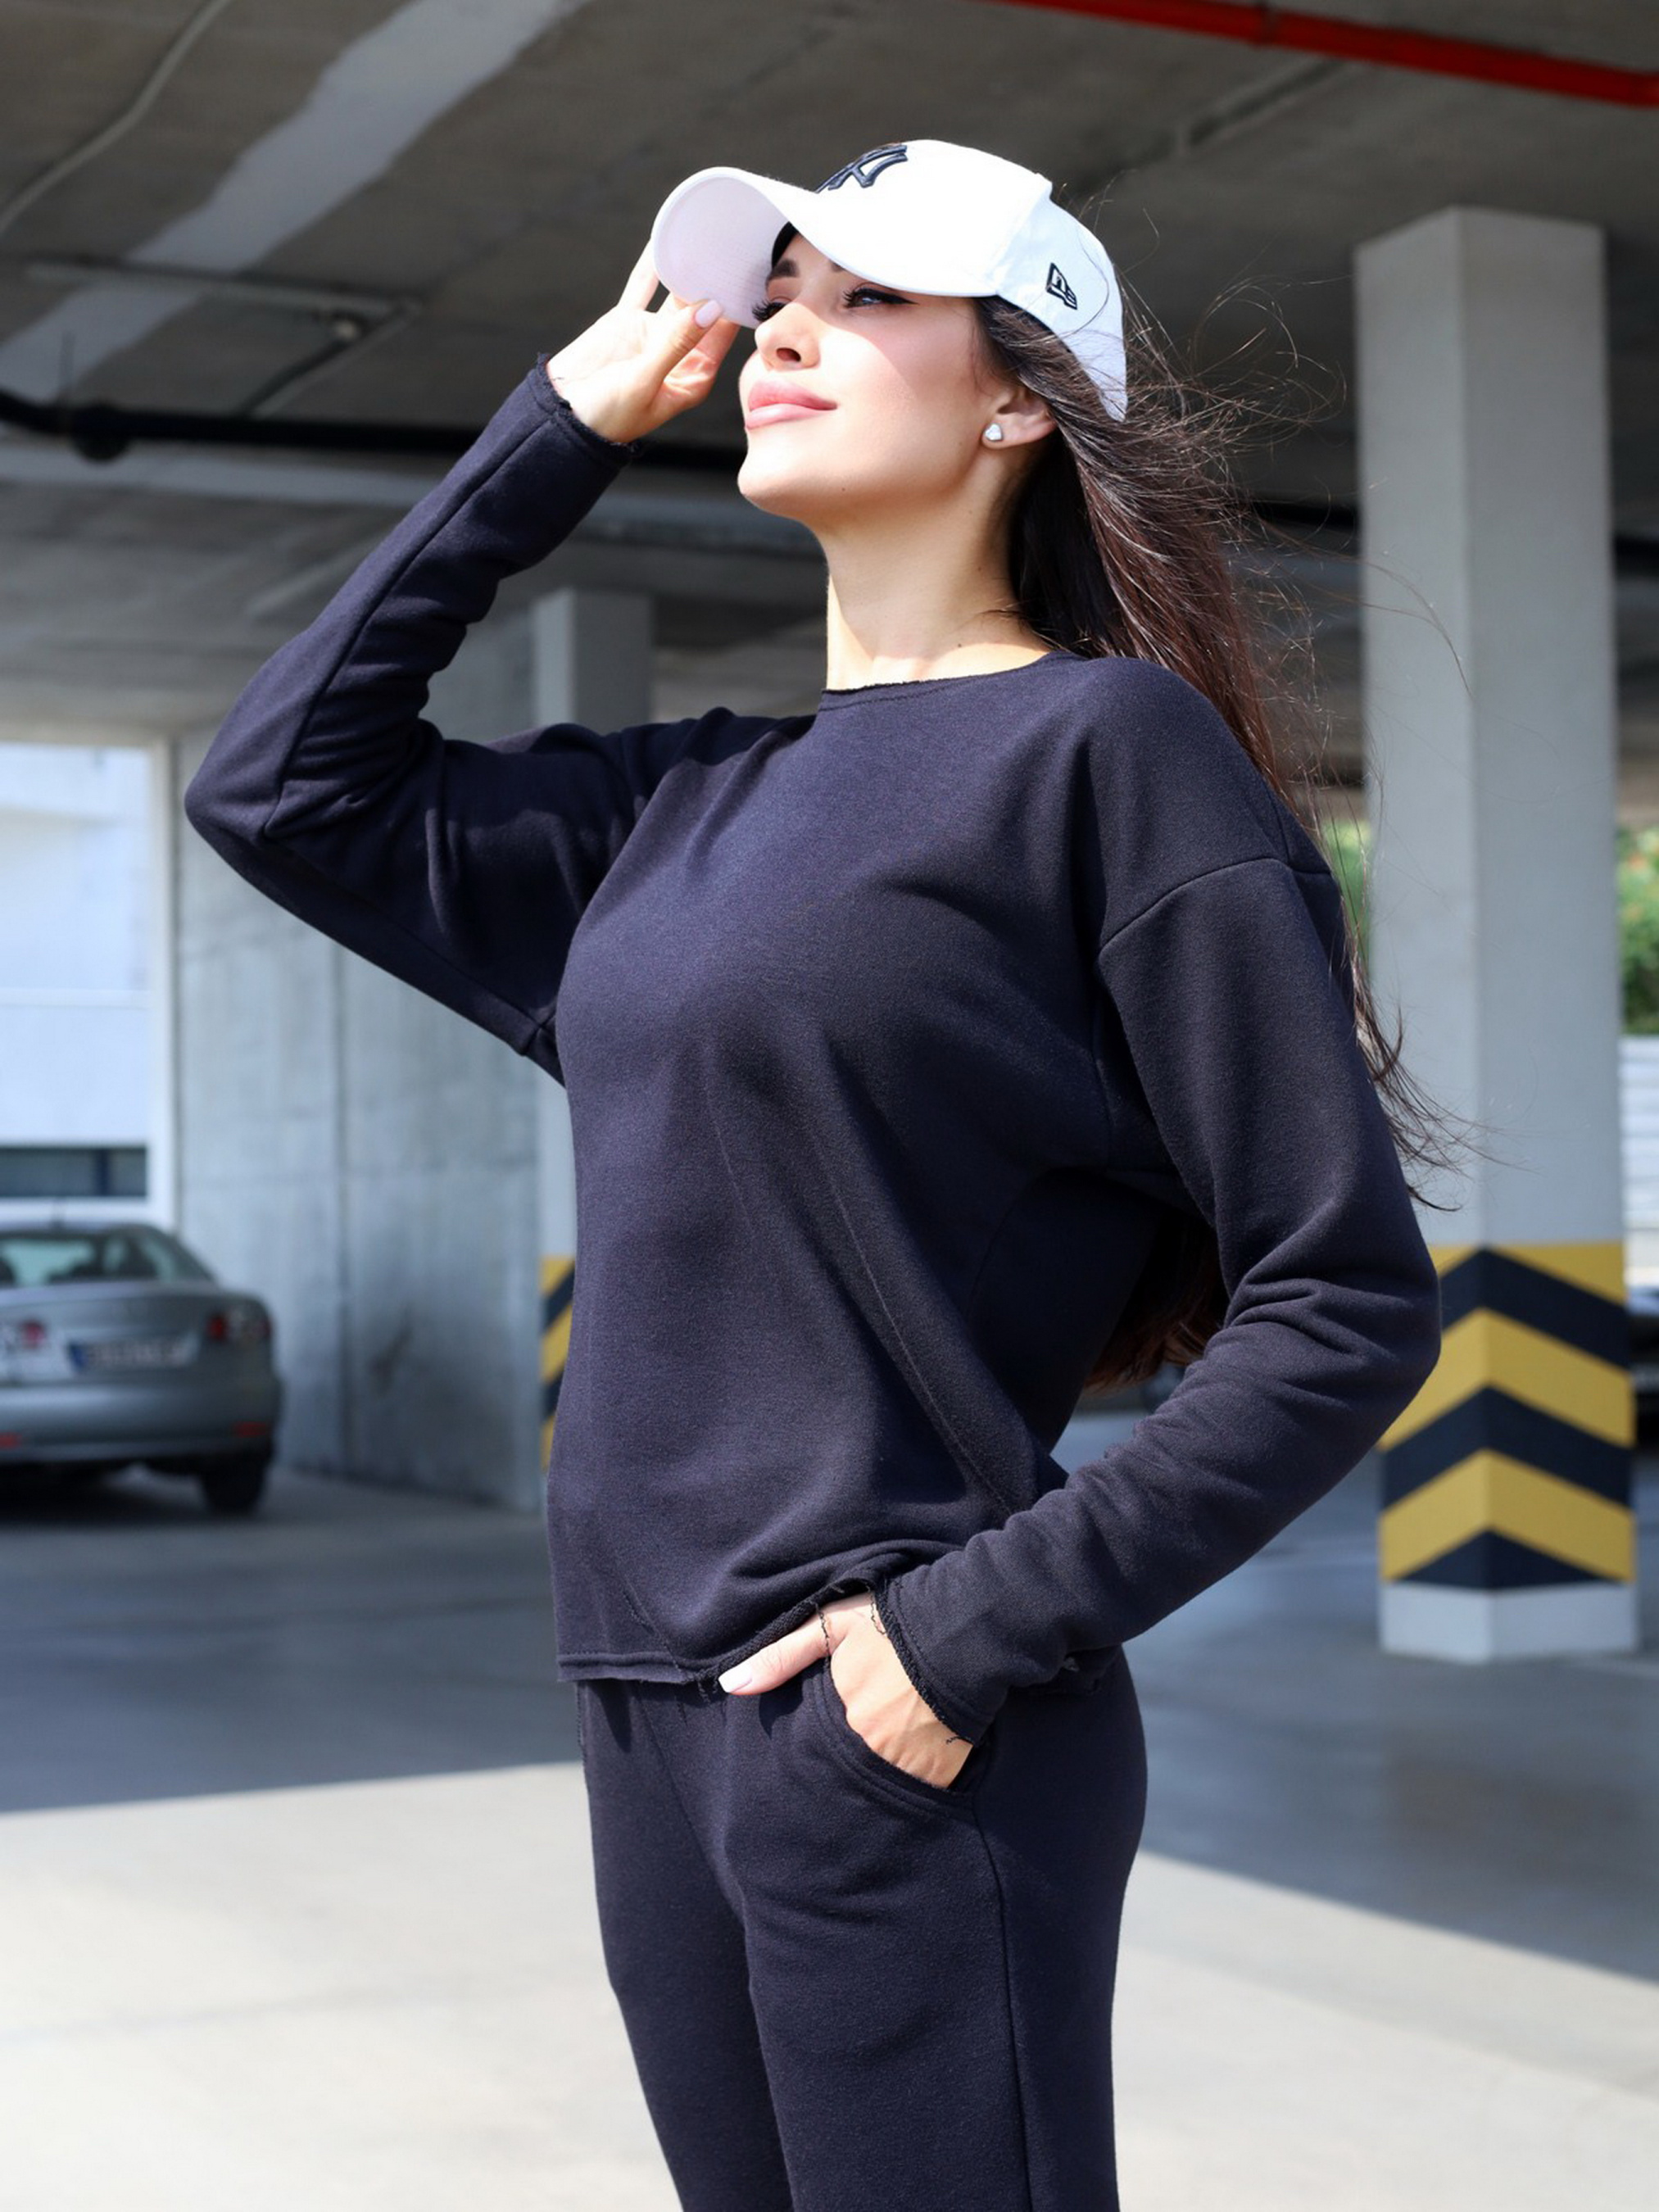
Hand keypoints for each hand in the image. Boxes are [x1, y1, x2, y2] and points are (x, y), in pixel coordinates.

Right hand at [543, 241, 741, 445]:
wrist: (560, 415)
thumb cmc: (607, 415)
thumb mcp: (644, 381)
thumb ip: (676, 344)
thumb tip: (710, 308)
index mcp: (692, 378)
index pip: (722, 336)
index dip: (734, 308)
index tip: (746, 278)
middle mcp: (678, 354)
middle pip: (704, 311)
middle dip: (716, 283)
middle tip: (730, 248)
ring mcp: (653, 334)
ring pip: (677, 295)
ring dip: (689, 270)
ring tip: (705, 238)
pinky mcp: (627, 321)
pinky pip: (643, 286)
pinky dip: (653, 265)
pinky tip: (665, 240)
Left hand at [718, 1593, 975, 1789]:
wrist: (965, 1628)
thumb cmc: (893, 1621)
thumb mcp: (831, 1626)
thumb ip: (781, 1656)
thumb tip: (730, 1686)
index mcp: (839, 1712)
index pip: (809, 1753)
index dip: (807, 1753)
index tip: (808, 1753)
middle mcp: (870, 1746)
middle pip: (842, 1774)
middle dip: (839, 1770)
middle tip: (844, 1759)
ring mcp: (907, 1764)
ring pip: (878, 1786)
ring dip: (875, 1778)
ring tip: (878, 1758)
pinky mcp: (942, 1775)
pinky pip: (917, 1791)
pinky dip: (911, 1781)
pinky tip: (910, 1762)